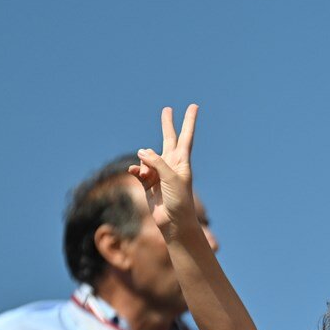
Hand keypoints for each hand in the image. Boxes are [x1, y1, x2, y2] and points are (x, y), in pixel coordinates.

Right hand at [130, 104, 199, 235]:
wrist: (174, 222)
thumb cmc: (179, 200)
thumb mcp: (170, 178)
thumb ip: (157, 162)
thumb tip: (141, 151)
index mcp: (182, 161)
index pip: (185, 136)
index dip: (189, 121)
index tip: (194, 106)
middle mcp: (171, 164)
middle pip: (168, 138)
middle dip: (167, 124)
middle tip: (167, 109)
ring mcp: (159, 172)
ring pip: (148, 157)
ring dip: (144, 161)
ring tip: (147, 171)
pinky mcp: (148, 182)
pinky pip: (139, 170)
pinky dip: (136, 170)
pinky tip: (135, 172)